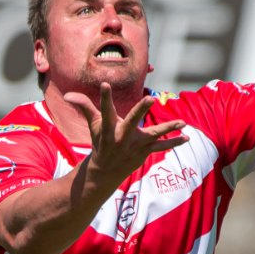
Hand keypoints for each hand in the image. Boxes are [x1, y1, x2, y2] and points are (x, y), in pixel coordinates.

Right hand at [64, 84, 186, 179]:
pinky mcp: (144, 151)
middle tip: (150, 99)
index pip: (104, 109)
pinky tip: (187, 137)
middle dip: (140, 110)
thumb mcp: (92, 125)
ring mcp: (135, 145)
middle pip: (131, 121)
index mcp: (108, 128)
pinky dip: (174, 143)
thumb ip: (83, 107)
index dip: (104, 97)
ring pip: (153, 135)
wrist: (106, 170)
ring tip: (182, 122)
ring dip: (168, 129)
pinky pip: (161, 147)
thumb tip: (67, 95)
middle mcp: (121, 137)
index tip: (105, 83)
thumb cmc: (100, 141)